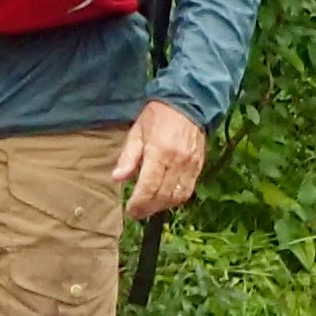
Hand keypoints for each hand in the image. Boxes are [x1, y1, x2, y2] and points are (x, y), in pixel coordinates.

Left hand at [112, 99, 205, 221]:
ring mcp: (190, 165)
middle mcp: (177, 161)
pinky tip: (165, 198)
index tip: (130, 210)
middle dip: (148, 208)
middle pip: (163, 196)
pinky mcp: (199, 166)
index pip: (149, 187)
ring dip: (163, 206)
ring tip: (150, 207)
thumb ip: (128, 157)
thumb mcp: (136, 132)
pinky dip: (176, 199)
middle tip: (137, 213)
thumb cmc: (157, 116)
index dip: (139, 203)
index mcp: (159, 152)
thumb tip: (117, 178)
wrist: (187, 102)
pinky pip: (188, 190)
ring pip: (177, 196)